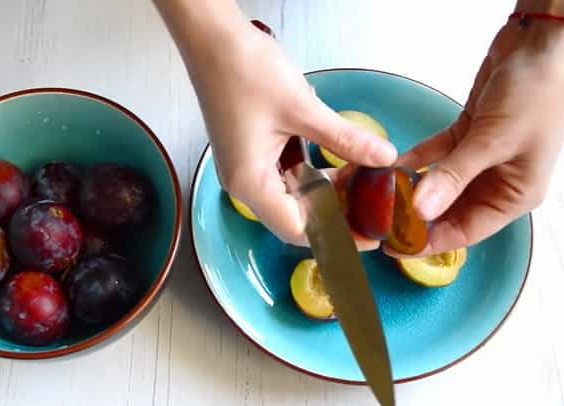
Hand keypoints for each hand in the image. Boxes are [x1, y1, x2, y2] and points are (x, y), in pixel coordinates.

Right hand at [179, 19, 396, 247]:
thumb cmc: (244, 71)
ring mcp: (246, 166)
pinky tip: (340, 160)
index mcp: (251, 183)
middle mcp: (245, 183)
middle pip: (295, 215)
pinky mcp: (251, 151)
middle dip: (336, 212)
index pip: (297, 229)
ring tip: (365, 181)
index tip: (369, 236)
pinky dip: (314, 172)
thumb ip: (345, 138)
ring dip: (327, 190)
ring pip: (293, 194)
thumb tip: (384, 158)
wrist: (212, 40)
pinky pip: (287, 174)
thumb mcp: (302, 108)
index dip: (336, 237)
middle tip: (375, 206)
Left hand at [388, 17, 563, 256]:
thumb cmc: (535, 95)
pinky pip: (434, 155)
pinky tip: (388, 167)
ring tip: (374, 199)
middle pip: (448, 212)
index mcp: (514, 195)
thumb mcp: (494, 141)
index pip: (465, 231)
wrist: (540, 44)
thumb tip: (420, 211)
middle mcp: (496, 183)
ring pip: (438, 184)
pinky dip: (414, 160)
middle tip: (375, 222)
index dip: (429, 242)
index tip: (392, 248)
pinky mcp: (467, 135)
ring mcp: (480, 159)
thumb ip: (454, 176)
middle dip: (414, 218)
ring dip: (410, 189)